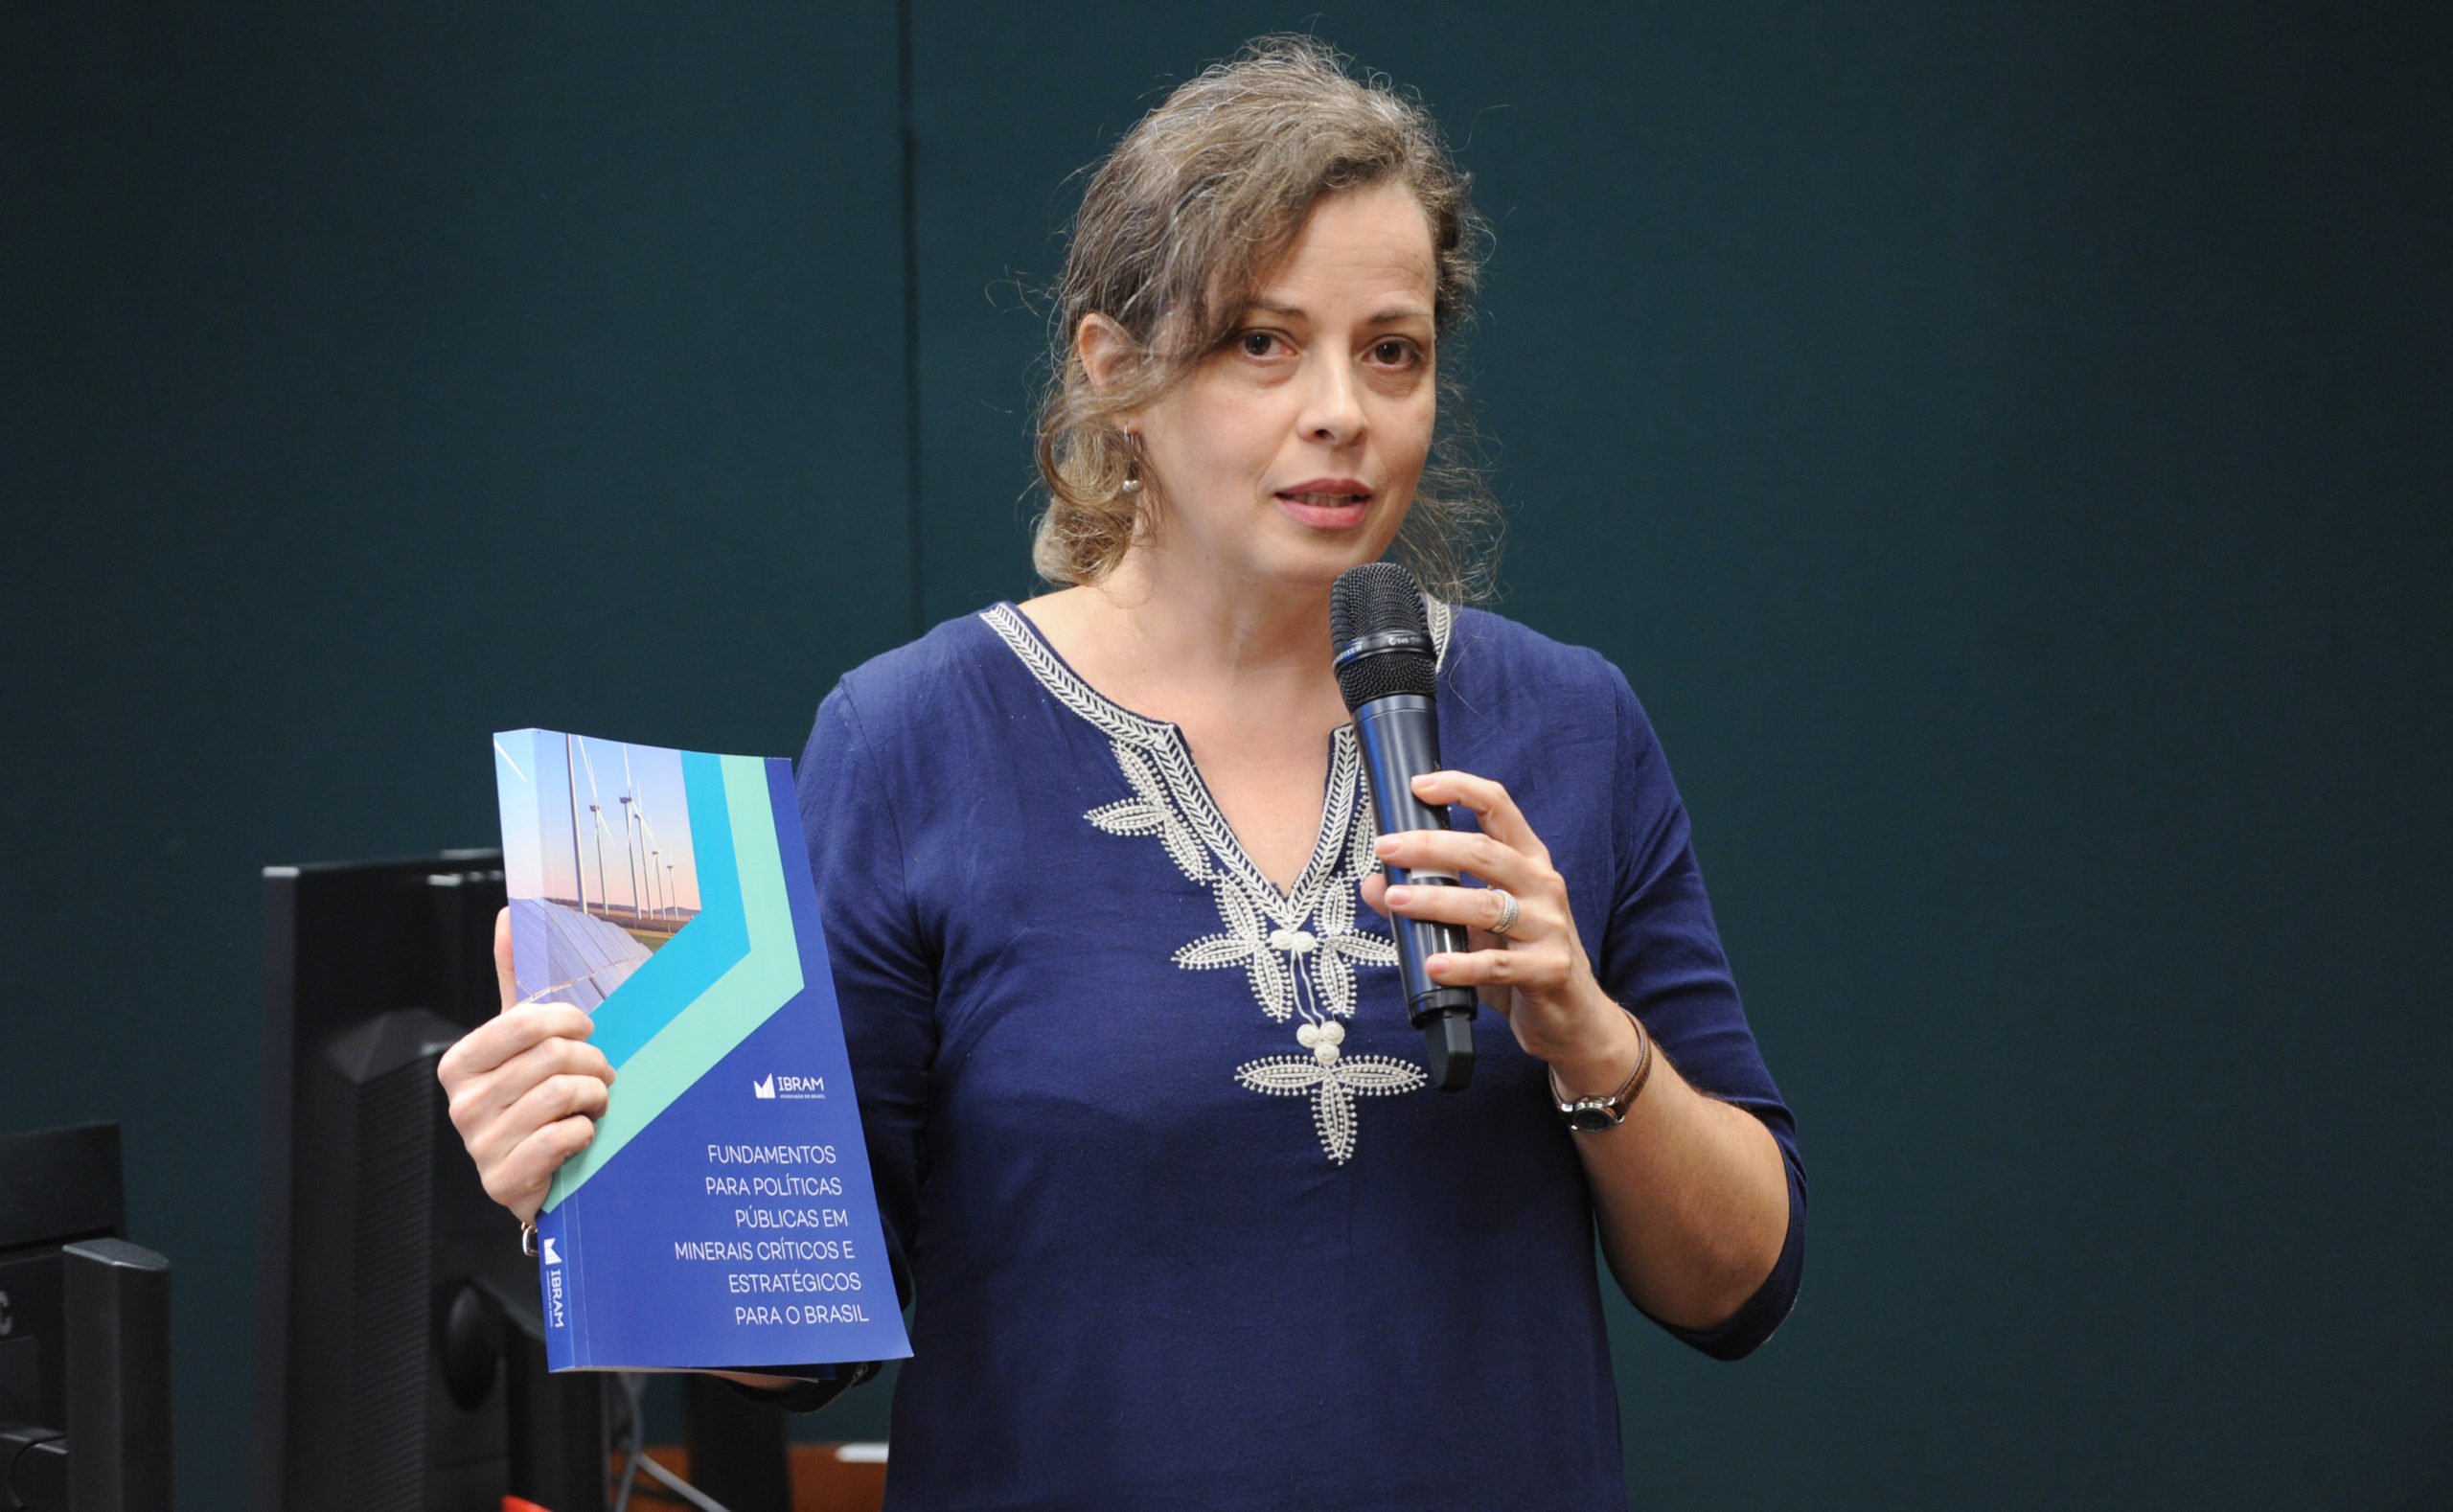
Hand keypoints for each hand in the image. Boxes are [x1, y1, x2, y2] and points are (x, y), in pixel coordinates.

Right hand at [436, 907, 615, 1223]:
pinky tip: (581, 1134)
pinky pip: (561, 1137)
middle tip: (601, 1074)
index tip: (587, 1031)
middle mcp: (461, 1104)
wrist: (538, 1175)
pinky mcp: (502, 1182)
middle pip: (552, 1057)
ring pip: (562, 1094)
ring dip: (594, 1097)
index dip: (570, 1022)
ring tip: (593, 1102)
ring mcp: (479, 1146)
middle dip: (592, 1063)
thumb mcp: (523, 1040)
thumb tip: (509, 914)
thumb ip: (514, 979)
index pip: (525, 1021)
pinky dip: (585, 1132)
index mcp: (459, 1063)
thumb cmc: (534, 1100)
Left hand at [1359, 770, 1623, 1069]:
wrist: (1574, 1018)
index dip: (1460, 788)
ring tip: (1396, 901)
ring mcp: (1549, 928)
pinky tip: (1433, 965)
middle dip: (1431, 846)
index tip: (1418, 786)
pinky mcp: (1549, 970)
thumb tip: (1375, 883)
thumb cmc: (1519, 960)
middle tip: (1387, 849)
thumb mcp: (1473, 927)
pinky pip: (1498, 965)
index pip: (1499, 807)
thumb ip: (1429, 902)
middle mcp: (1543, 886)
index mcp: (1527, 862)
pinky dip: (1461, 965)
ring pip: (1488, 905)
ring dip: (1436, 902)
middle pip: (1486, 852)